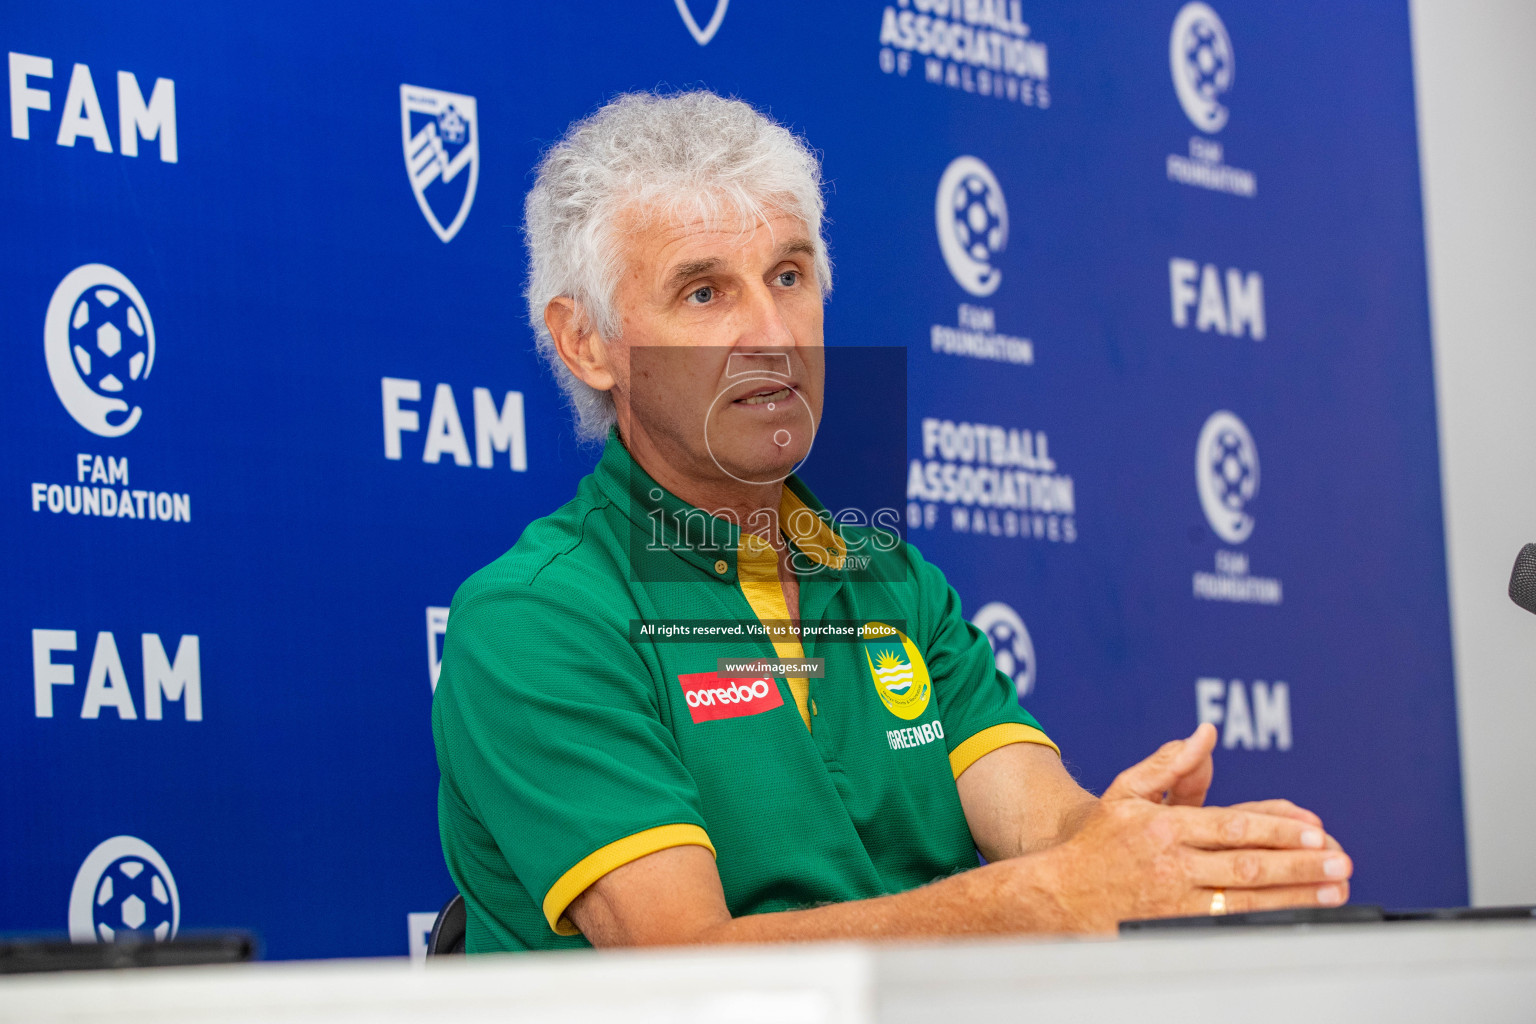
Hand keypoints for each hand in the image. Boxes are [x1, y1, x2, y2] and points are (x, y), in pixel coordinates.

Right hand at [1027, 730, 1350, 931]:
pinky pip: (1230, 925)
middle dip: (1300, 865)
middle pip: (1247, 866)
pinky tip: (1295, 916)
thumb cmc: (1098, 841)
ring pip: (1246, 900)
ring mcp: (1174, 901)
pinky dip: (1266, 921)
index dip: (1278, 830)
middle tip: (1341, 863)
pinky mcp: (1177, 929)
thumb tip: (1205, 734)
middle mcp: (1171, 864)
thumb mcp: (1126, 792)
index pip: (1233, 826)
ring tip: (1333, 891)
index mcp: (1164, 827)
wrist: (1061, 893)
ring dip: (1295, 896)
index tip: (1316, 832)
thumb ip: (1169, 763)